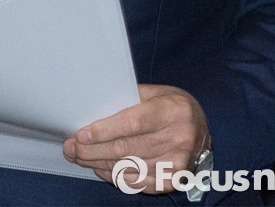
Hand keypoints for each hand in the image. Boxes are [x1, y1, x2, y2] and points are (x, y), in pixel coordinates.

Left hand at [63, 84, 208, 191]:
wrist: (203, 130)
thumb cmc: (173, 106)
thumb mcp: (156, 92)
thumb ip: (129, 98)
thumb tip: (94, 109)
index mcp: (173, 111)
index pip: (133, 123)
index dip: (105, 130)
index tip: (81, 134)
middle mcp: (178, 139)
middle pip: (126, 148)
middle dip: (92, 150)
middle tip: (70, 148)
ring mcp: (176, 164)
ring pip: (127, 168)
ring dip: (98, 163)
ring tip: (78, 156)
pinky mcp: (173, 182)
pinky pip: (136, 183)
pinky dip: (114, 176)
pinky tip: (100, 168)